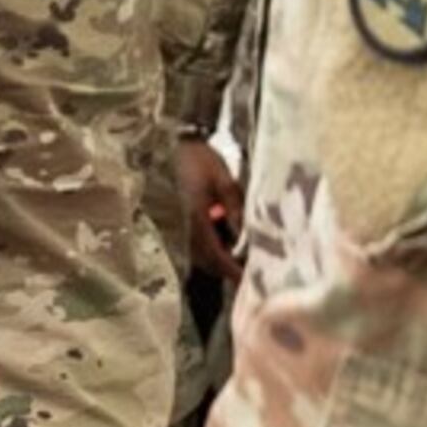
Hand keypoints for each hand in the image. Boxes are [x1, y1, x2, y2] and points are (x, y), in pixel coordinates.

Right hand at [175, 137, 242, 285]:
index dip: (233, 271)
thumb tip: (246, 238)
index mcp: (196, 218)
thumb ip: (235, 209)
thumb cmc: (200, 160)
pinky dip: (213, 250)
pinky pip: (197, 244)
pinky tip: (228, 243)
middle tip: (251, 275)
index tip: (250, 281)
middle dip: (228, 270)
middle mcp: (185, 227)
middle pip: (207, 261)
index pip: (216, 255)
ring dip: (220, 261)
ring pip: (201, 255)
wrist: (175, 145)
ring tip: (242, 261)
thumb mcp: (224, 181)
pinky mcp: (180, 220)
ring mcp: (180, 224)